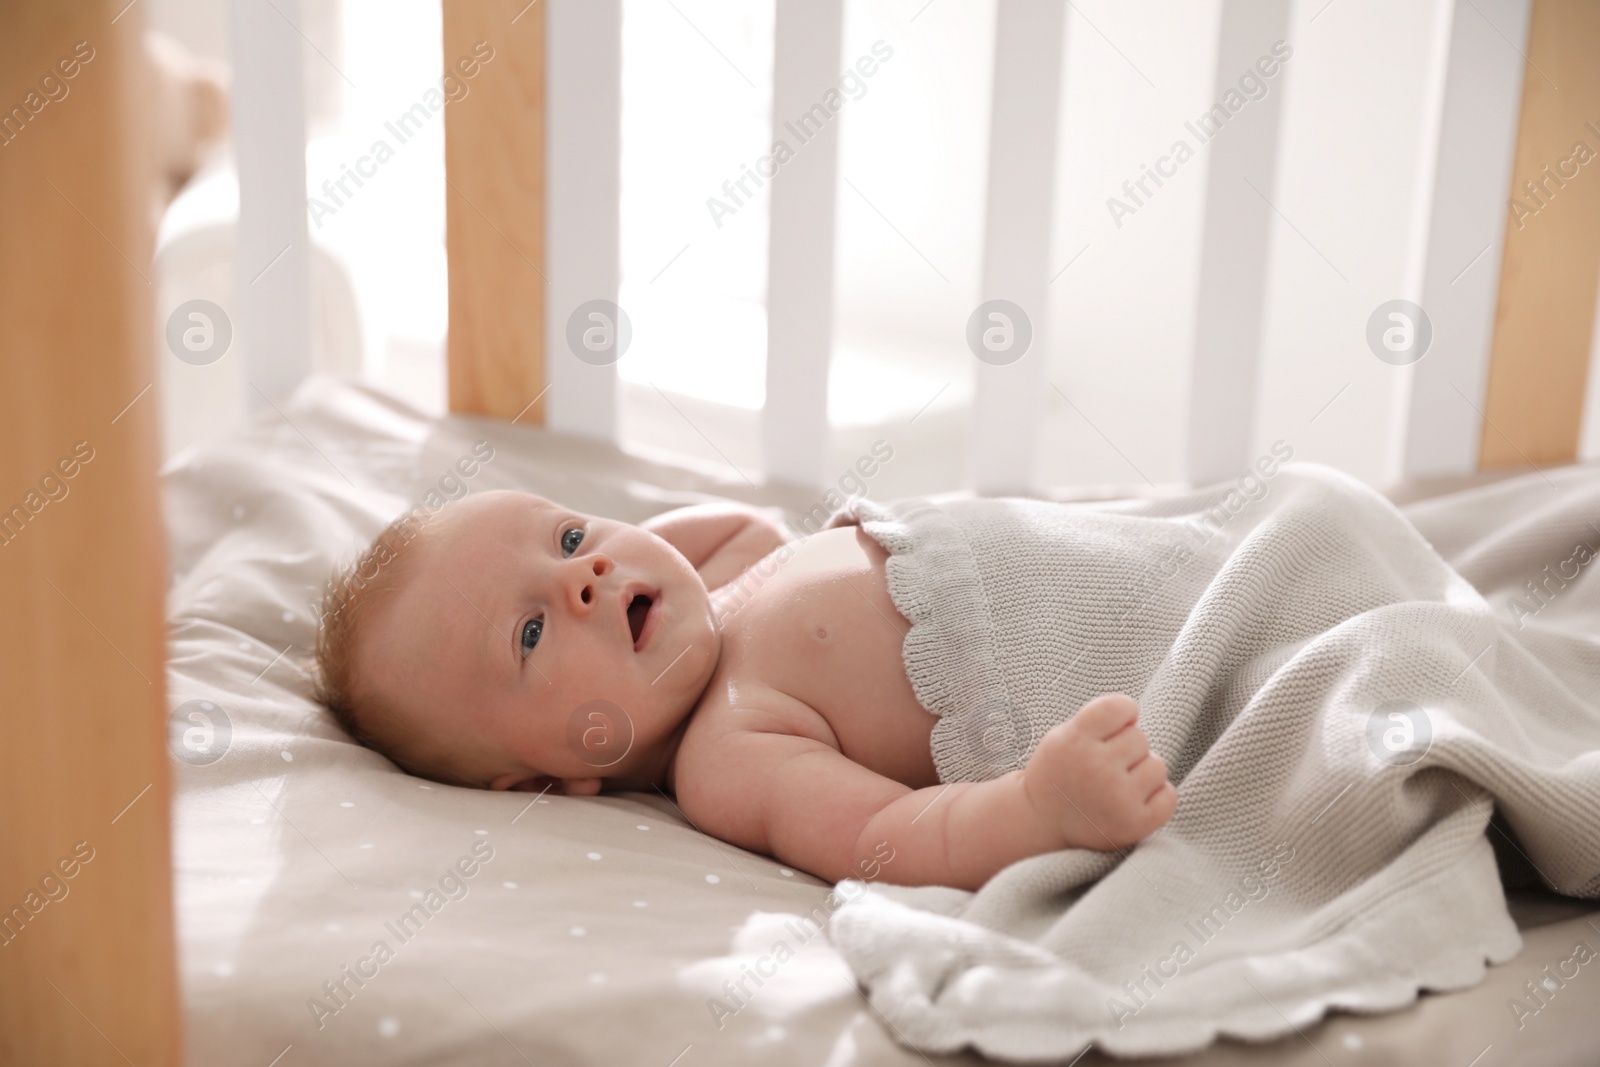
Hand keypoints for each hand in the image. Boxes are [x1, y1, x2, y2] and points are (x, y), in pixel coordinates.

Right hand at [1021, 693, 1175, 850]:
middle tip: (1105, 766)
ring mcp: (1117, 797)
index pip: (1120, 707)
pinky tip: (1134, 800)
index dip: (1123, 713)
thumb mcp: (1062, 736)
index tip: (1113, 727)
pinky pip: (1168, 796)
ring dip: (1142, 772)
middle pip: (1140, 738)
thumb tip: (1135, 717)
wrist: (1042, 822)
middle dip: (1127, 749)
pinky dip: (1157, 797)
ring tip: (1118, 784)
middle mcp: (1096, 767)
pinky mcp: (1134, 824)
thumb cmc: (1059, 773)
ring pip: (1157, 765)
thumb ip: (1097, 721)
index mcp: (1075, 740)